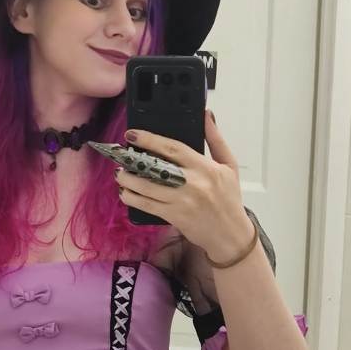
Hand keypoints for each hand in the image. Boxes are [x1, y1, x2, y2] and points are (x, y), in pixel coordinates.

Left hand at [115, 111, 249, 256]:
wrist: (230, 234)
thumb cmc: (229, 199)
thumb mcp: (229, 166)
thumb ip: (216, 139)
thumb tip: (206, 114)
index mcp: (205, 167)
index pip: (173, 148)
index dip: (150, 139)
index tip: (133, 134)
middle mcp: (192, 183)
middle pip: (156, 167)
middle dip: (134, 160)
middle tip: (120, 155)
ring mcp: (182, 200)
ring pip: (147, 187)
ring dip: (128, 180)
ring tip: (119, 174)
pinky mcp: (174, 216)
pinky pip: (147, 206)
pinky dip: (133, 198)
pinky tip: (125, 193)